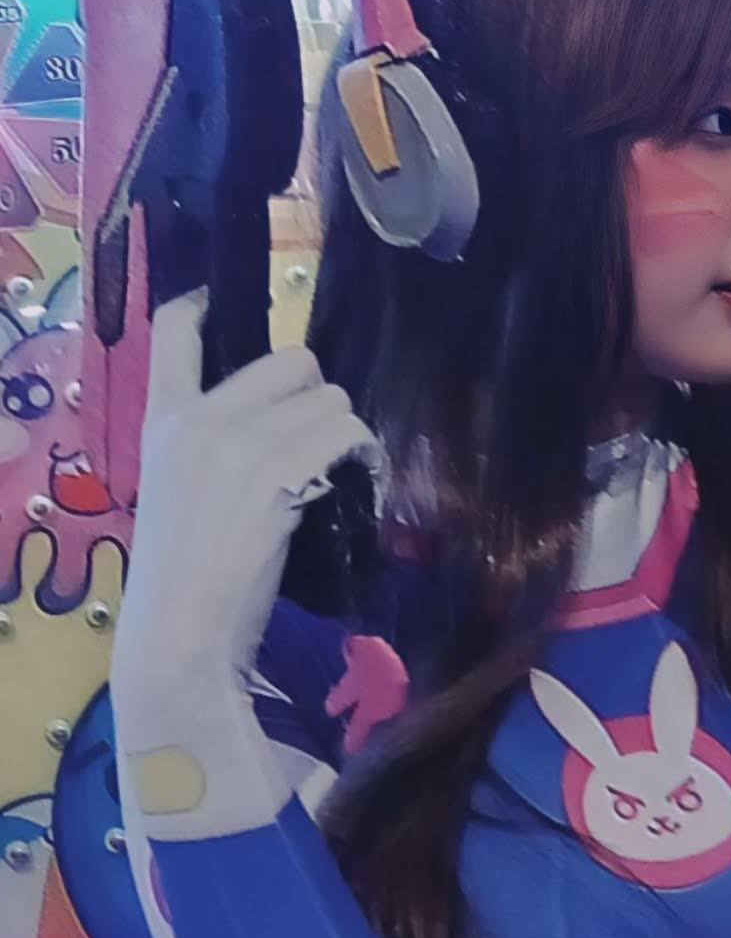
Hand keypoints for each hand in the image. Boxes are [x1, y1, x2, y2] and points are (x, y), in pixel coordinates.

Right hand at [110, 289, 379, 837]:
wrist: (180, 634)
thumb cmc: (183, 574)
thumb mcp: (177, 489)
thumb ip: (212, 444)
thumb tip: (279, 415)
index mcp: (162, 419)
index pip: (176, 327)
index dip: (209, 303)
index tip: (231, 307)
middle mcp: (200, 417)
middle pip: (292, 360)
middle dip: (316, 395)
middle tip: (314, 440)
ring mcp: (241, 442)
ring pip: (330, 398)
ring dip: (343, 431)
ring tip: (332, 473)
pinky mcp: (281, 473)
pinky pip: (346, 435)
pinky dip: (361, 456)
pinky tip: (352, 485)